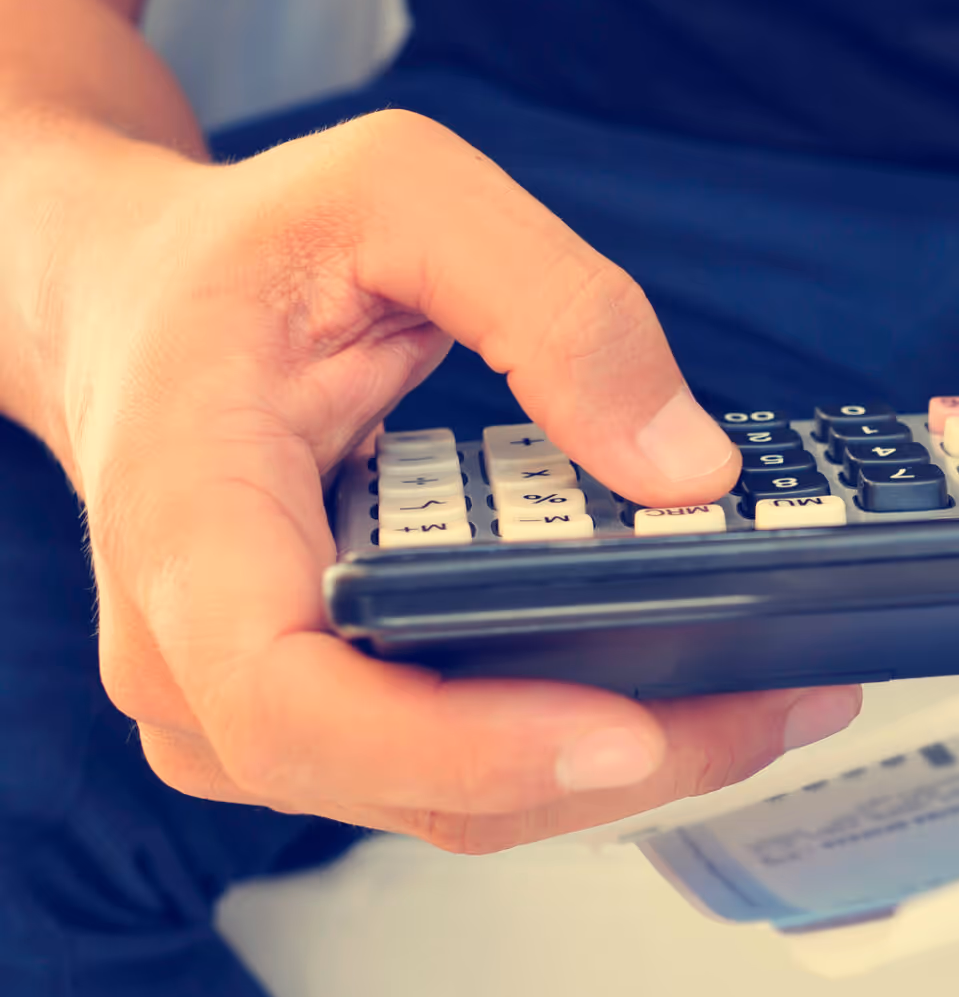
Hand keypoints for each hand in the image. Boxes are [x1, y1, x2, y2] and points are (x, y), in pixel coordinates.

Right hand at [35, 110, 859, 851]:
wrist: (140, 299)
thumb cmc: (243, 254)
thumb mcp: (401, 196)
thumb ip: (554, 310)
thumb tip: (686, 466)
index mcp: (185, 524)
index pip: (294, 702)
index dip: (462, 747)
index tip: (620, 731)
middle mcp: (198, 653)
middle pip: (409, 784)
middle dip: (615, 768)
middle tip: (781, 705)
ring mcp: (253, 703)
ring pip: (447, 801)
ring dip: (618, 773)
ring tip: (770, 702)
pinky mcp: (320, 710)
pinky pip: (453, 768)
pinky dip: (574, 745)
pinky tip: (685, 695)